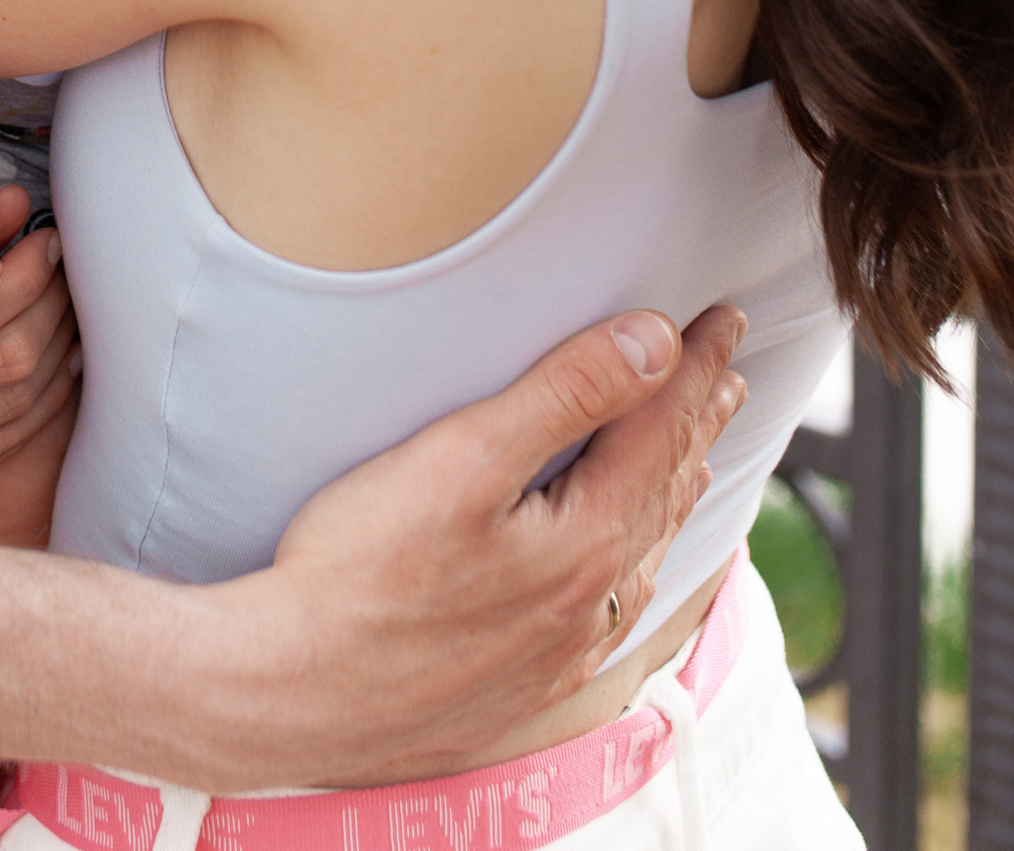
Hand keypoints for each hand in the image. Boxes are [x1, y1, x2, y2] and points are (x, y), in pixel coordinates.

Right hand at [0, 185, 78, 510]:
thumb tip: (20, 202)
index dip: (26, 271)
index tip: (50, 243)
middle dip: (49, 309)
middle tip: (68, 278)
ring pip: (8, 399)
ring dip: (55, 354)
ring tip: (72, 318)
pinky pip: (0, 444)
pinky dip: (42, 404)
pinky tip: (60, 369)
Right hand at [211, 304, 747, 788]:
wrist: (290, 694)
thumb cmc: (361, 572)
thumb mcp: (463, 458)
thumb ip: (565, 394)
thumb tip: (656, 342)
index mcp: (587, 541)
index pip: (660, 430)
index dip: (691, 366)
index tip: (721, 318)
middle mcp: (589, 603)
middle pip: (660, 489)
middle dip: (693, 421)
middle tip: (723, 371)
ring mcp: (559, 651)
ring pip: (641, 553)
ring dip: (670, 489)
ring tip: (693, 452)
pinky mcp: (521, 682)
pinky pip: (610, 607)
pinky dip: (634, 559)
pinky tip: (623, 563)